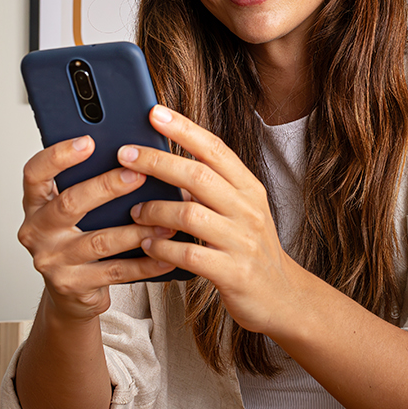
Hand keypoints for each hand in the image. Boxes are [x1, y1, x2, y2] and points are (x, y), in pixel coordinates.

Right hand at [17, 136, 176, 322]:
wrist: (70, 291)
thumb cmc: (78, 238)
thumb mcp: (76, 208)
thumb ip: (90, 182)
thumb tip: (136, 154)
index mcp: (35, 203)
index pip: (35, 173)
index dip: (58, 155)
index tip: (88, 141)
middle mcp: (37, 231)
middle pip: (69, 204)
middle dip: (106, 187)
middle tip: (138, 174)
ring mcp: (52, 261)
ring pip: (98, 241)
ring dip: (135, 230)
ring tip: (165, 220)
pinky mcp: (72, 285)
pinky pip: (115, 272)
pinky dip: (144, 263)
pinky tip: (166, 254)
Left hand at [120, 105, 306, 334]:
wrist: (282, 297)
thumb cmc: (250, 250)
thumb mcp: (240, 211)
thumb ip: (210, 189)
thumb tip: (165, 163)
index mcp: (249, 189)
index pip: (215, 149)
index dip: (184, 128)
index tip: (154, 112)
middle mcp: (248, 210)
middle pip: (198, 175)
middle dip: (157, 161)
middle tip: (125, 155)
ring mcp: (242, 242)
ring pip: (190, 214)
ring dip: (154, 210)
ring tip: (134, 211)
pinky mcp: (233, 273)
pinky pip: (189, 255)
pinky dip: (162, 248)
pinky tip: (148, 245)